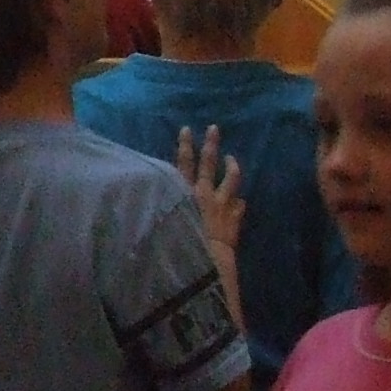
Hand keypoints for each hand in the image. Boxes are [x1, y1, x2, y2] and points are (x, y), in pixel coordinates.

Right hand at [174, 125, 242, 254]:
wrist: (204, 262)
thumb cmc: (178, 243)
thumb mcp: (164, 225)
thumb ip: (162, 212)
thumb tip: (149, 209)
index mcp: (184, 194)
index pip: (183, 164)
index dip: (185, 146)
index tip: (187, 129)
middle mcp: (204, 194)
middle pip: (208, 164)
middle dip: (210, 145)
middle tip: (215, 128)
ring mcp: (222, 205)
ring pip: (230, 180)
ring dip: (232, 167)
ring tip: (232, 158)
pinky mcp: (234, 219)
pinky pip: (240, 206)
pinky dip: (239, 203)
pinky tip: (240, 202)